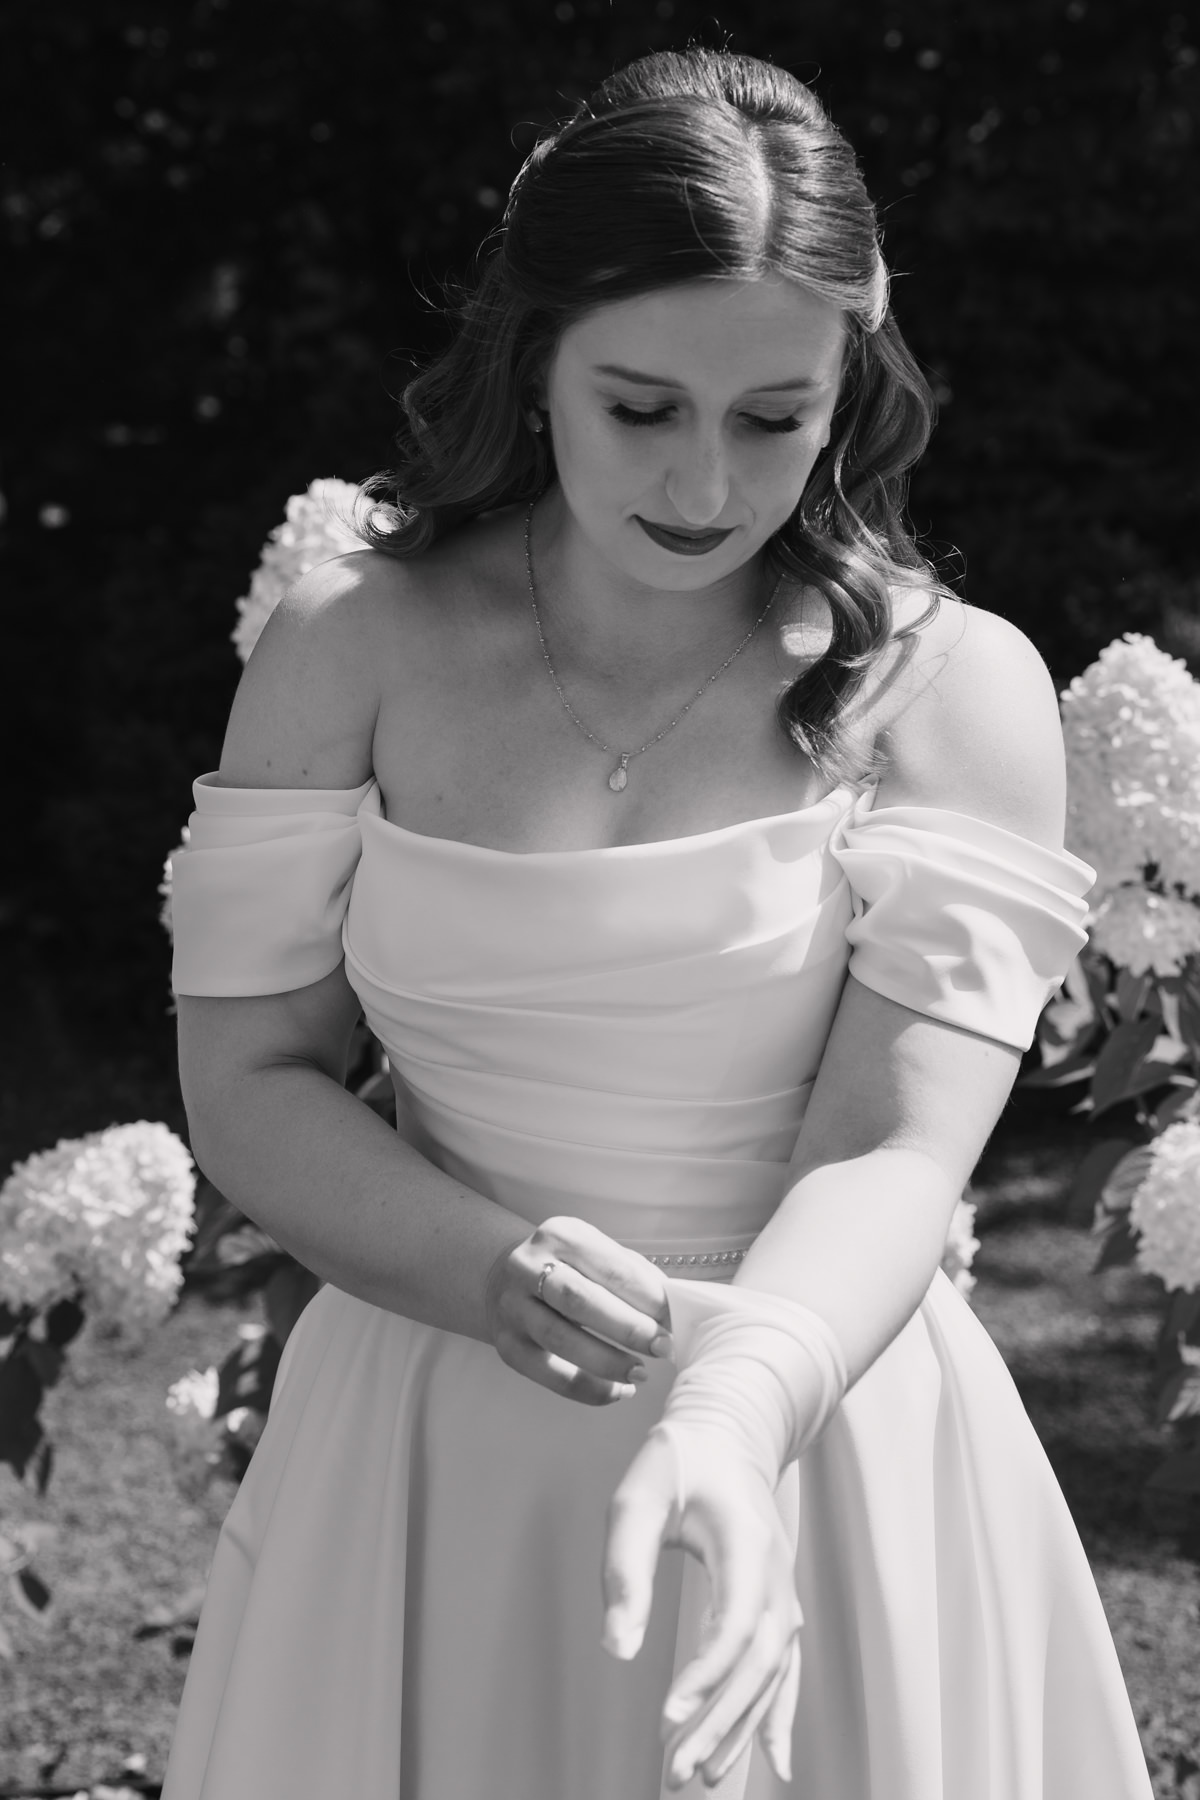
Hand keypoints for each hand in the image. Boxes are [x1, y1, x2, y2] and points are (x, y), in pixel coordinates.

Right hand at [484, 1215, 673, 1405]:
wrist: (505, 1280)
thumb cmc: (570, 1268)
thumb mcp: (598, 1255)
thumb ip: (635, 1277)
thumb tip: (674, 1311)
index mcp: (560, 1235)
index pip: (611, 1268)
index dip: (648, 1298)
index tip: (676, 1320)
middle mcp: (527, 1266)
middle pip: (580, 1300)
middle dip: (628, 1328)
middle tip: (663, 1347)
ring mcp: (513, 1307)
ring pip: (561, 1340)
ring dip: (608, 1362)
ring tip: (641, 1373)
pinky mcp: (507, 1345)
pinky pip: (549, 1374)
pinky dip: (588, 1388)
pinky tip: (618, 1390)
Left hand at [602, 1429, 799, 1789]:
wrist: (729, 1432)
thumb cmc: (680, 1461)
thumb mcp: (637, 1500)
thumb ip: (626, 1570)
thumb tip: (618, 1650)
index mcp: (745, 1543)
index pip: (734, 1625)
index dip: (706, 1677)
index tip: (668, 1717)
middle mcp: (775, 1575)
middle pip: (759, 1663)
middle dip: (722, 1722)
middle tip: (678, 1770)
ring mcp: (781, 1592)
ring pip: (773, 1674)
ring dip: (740, 1729)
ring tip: (700, 1776)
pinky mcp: (776, 1605)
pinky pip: (785, 1668)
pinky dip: (779, 1715)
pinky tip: (774, 1761)